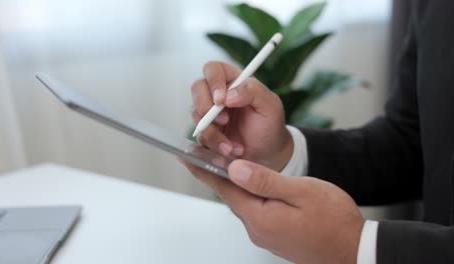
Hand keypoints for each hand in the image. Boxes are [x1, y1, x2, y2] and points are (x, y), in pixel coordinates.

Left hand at [181, 160, 363, 263]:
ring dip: (237, 185)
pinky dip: (251, 196)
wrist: (355, 251)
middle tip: (205, 155)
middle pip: (232, 196)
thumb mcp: (302, 193)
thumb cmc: (334, 221)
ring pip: (245, 204)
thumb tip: (236, 169)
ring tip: (229, 166)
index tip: (185, 157)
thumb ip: (266, 181)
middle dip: (219, 175)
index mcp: (260, 217)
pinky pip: (256, 212)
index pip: (224, 188)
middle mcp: (257, 229)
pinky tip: (256, 186)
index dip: (204, 170)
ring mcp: (266, 235)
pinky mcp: (275, 237)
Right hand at [191, 61, 292, 170]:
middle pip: (198, 88)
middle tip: (223, 120)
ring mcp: (210, 114)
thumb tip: (229, 94)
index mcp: (234, 81)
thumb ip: (254, 91)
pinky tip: (230, 149)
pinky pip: (200, 134)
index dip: (213, 81)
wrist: (267, 155)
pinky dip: (214, 144)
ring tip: (232, 145)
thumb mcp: (271, 106)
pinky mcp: (207, 131)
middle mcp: (219, 95)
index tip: (221, 100)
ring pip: (196, 114)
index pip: (214, 69)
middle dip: (205, 105)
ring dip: (212, 131)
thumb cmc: (270, 126)